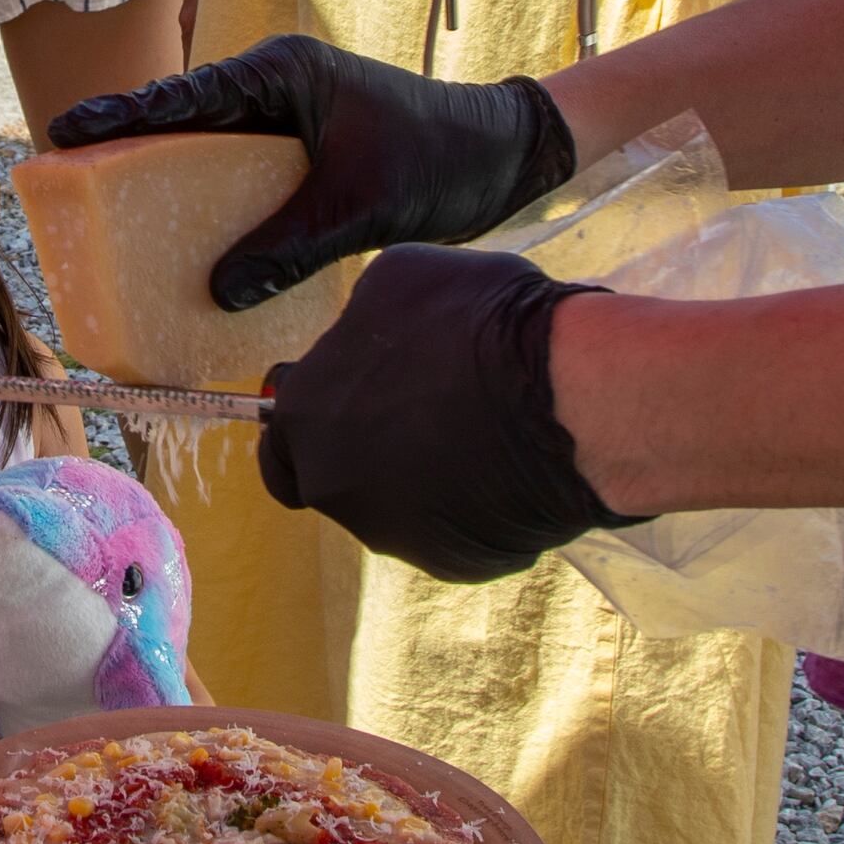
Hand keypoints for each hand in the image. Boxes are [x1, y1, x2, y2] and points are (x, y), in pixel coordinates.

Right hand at [41, 32, 576, 310]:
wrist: (505, 157)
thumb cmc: (441, 158)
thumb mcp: (360, 204)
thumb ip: (289, 244)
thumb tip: (217, 291)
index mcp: (284, 73)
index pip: (189, 94)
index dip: (125, 113)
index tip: (67, 128)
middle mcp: (278, 90)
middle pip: (185, 119)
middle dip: (127, 145)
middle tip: (63, 171)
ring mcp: (289, 123)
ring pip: (208, 152)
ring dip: (165, 179)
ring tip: (106, 213)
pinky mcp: (302, 159)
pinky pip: (240, 182)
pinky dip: (212, 209)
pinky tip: (185, 249)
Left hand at [257, 245, 610, 580]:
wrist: (562, 397)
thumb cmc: (475, 322)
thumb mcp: (396, 279)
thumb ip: (361, 320)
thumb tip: (364, 336)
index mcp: (305, 417)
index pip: (282, 435)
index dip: (319, 414)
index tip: (354, 399)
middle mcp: (333, 486)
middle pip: (337, 473)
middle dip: (367, 448)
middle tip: (422, 410)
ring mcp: (393, 534)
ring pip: (393, 506)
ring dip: (419, 476)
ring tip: (478, 431)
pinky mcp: (451, 564)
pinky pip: (449, 533)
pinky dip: (467, 507)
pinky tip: (505, 467)